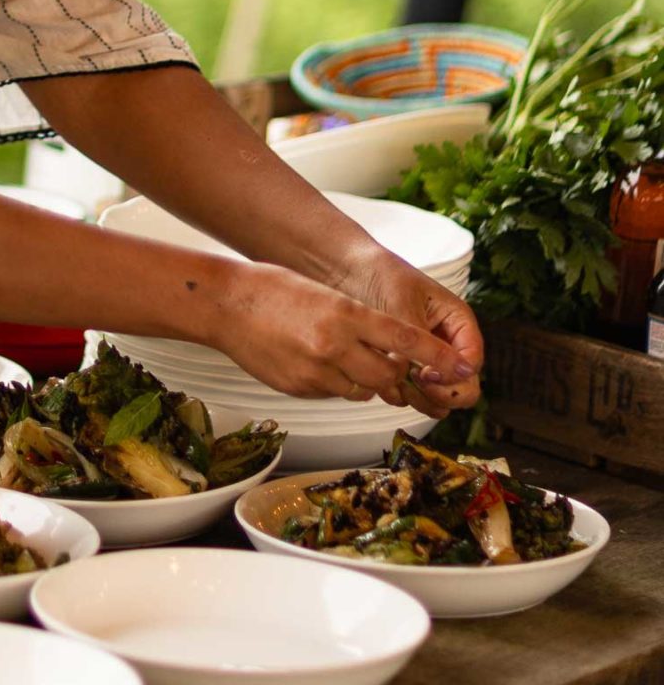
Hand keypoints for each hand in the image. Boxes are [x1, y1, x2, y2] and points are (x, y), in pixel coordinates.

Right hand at [211, 259, 479, 407]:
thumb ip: (356, 320)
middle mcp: (334, 346)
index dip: (437, 357)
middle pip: (389, 377)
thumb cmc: (272, 290)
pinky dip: (334, 384)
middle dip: (396, 375)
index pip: (404, 340)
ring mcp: (315, 372)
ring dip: (363, 380)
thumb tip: (386, 346)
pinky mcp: (298, 389)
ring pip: (361, 391)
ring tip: (341, 357)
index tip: (460, 366)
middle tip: (392, 365)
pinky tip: (312, 362)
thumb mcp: (324, 294)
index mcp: (345, 315)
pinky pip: (332, 394)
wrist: (224, 305)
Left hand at [326, 247, 484, 412]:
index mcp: (457, 322)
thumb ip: (420, 339)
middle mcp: (447, 344)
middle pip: (464, 386)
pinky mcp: (405, 369)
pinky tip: (382, 385)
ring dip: (423, 401)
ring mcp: (428, 359)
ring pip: (441, 398)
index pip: (472, 361)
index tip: (426, 373)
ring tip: (397, 387)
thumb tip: (438, 373)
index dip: (455, 375)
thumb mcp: (402, 303)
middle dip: (443, 394)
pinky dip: (401, 397)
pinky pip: (414, 396)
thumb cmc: (380, 276)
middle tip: (415, 384)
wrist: (347, 272)